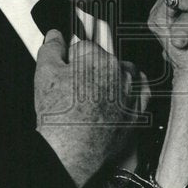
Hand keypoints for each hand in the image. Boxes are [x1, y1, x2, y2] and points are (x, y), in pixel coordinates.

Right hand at [34, 30, 145, 187]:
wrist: (71, 151)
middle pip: (104, 59)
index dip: (72, 59)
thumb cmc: (59, 116)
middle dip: (91, 68)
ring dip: (113, 77)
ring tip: (94, 94)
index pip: (84, 47)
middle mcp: (119, 71)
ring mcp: (131, 91)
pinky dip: (133, 90)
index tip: (67, 70)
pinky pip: (142, 92)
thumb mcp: (44, 75)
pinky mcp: (138, 111)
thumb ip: (51, 49)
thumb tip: (56, 35)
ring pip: (125, 72)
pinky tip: (120, 95)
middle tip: (75, 87)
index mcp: (97, 58)